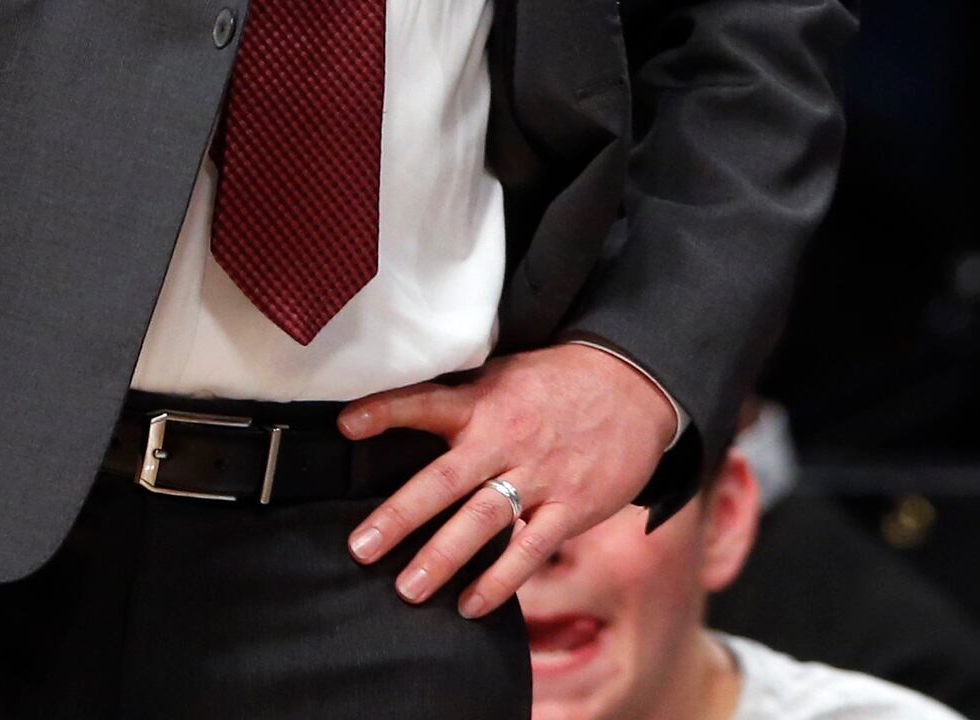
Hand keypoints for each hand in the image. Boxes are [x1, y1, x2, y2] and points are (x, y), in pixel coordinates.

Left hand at [338, 344, 680, 616]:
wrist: (635, 385)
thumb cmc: (557, 382)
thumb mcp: (505, 374)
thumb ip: (460, 400)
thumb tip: (402, 420)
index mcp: (483, 403)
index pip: (424, 403)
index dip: (384, 412)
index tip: (344, 426)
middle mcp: (505, 439)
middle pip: (444, 480)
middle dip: (400, 516)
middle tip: (361, 548)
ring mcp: (539, 476)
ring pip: (482, 521)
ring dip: (442, 558)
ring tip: (407, 590)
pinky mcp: (571, 506)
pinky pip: (530, 549)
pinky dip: (500, 580)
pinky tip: (471, 605)